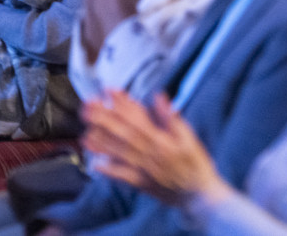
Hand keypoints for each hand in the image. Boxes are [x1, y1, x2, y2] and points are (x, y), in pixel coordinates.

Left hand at [81, 91, 229, 207]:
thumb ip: (171, 118)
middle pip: (123, 134)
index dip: (121, 104)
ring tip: (85, 133)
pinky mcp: (142, 185)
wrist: (200, 196)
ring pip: (119, 154)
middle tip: (87, 107)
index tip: (108, 91)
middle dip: (104, 120)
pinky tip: (95, 164)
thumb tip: (158, 96)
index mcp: (162, 140)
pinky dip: (109, 171)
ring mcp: (144, 170)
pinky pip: (123, 177)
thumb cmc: (196, 164)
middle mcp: (150, 154)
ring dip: (101, 143)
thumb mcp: (189, 137)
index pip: (137, 118)